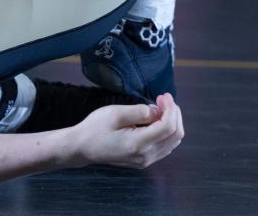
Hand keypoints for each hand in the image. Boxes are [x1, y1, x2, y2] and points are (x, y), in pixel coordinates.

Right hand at [69, 93, 184, 168]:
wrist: (82, 147)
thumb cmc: (95, 128)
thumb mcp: (114, 113)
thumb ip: (139, 112)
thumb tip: (157, 111)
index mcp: (138, 143)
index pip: (168, 127)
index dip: (171, 109)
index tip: (165, 95)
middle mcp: (146, 156)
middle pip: (175, 135)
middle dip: (174, 114)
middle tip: (164, 99)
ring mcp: (146, 161)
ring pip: (172, 142)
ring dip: (172, 123)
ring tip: (161, 107)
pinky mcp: (143, 161)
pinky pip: (165, 147)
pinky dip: (166, 132)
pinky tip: (156, 120)